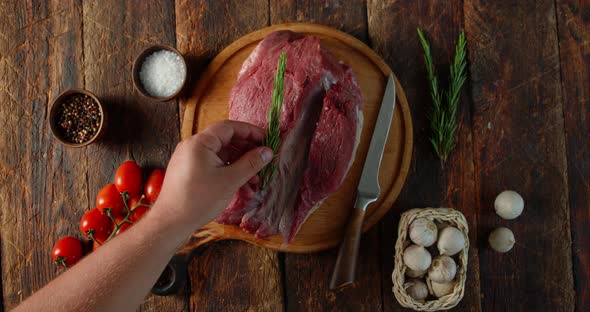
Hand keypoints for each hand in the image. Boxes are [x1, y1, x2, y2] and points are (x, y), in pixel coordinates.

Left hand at [152, 120, 272, 228]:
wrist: (171, 223)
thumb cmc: (199, 199)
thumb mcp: (230, 180)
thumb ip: (251, 163)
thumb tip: (268, 151)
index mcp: (200, 142)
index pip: (229, 127)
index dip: (250, 132)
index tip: (267, 141)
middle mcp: (192, 146)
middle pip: (225, 141)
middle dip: (247, 151)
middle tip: (263, 161)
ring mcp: (189, 159)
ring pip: (220, 155)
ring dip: (239, 165)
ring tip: (255, 181)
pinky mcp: (189, 171)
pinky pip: (212, 165)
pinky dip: (227, 172)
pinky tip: (241, 186)